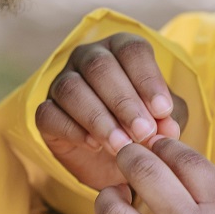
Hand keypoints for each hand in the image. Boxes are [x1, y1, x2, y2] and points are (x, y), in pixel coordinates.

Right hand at [35, 33, 186, 188]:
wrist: (114, 163)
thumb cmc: (141, 128)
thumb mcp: (163, 123)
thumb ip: (169, 119)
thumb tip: (168, 126)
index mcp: (119, 50)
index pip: (131, 50)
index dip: (147, 78)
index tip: (163, 110)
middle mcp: (87, 58)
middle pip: (99, 66)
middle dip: (124, 101)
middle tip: (143, 132)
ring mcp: (61, 82)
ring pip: (72, 89)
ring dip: (99, 118)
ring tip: (121, 145)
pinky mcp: (45, 111)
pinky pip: (49, 114)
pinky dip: (73, 130)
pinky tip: (94, 145)